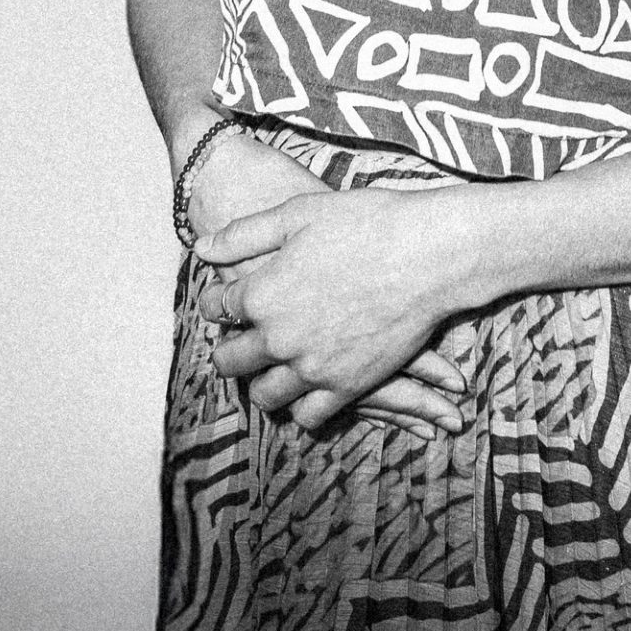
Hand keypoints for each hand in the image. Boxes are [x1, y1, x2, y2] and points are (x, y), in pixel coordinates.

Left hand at [196, 185, 467, 434]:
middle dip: (229, 349)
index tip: (225, 299)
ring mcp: (313, 368)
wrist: (428, 253)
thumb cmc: (366, 223)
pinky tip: (306, 390)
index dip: (216, 301)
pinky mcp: (347, 386)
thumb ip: (244, 235)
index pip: (216, 308)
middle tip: (239, 340)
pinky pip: (308, 417)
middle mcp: (279, 338)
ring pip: (264, 396)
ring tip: (271, 368)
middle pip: (230, 361)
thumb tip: (201, 249)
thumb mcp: (299, 213)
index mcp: (261, 294)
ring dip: (261, 382)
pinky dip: (301, 408)